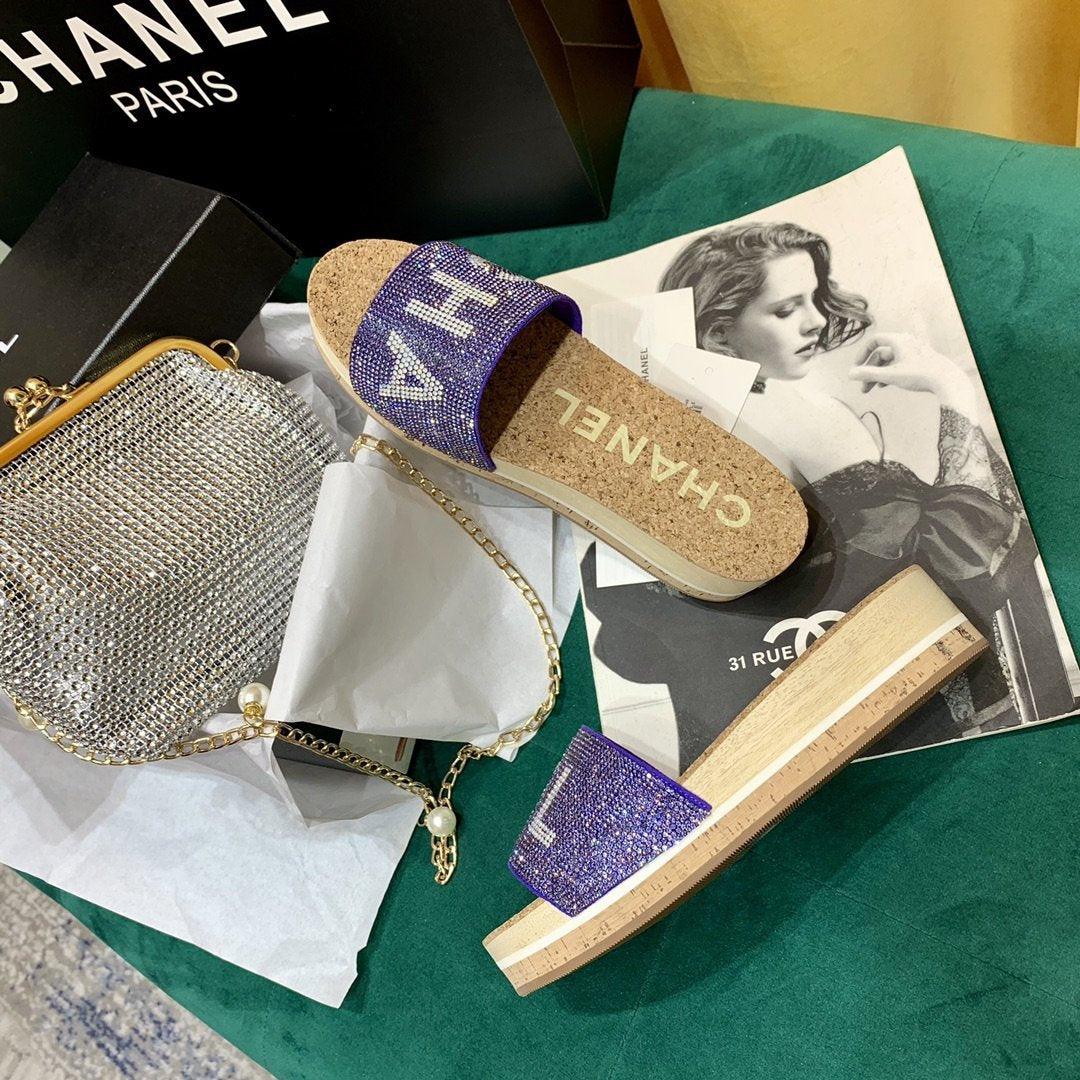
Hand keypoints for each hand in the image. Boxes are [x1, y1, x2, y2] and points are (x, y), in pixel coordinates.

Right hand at [848, 332, 976, 416]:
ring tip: (871, 389)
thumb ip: (868, 374)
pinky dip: (889, 373)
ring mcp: (914, 352)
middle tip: (862, 387)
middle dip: (870, 370)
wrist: (947, 381)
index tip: (857, 367)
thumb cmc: (920, 375)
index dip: (863, 354)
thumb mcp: (891, 375)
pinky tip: (883, 385)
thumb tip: (849, 374)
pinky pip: (899, 365)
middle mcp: (906, 343)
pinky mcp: (919, 361)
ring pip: (890, 362)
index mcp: (899, 341)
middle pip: (881, 354)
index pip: (875, 341)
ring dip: (878, 374)